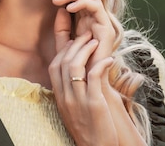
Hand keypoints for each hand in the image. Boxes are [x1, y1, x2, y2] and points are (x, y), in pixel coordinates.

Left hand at [43, 0, 115, 64]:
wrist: (89, 85)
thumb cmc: (77, 68)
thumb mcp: (64, 44)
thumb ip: (61, 28)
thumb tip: (60, 8)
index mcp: (86, 19)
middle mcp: (96, 18)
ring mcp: (103, 22)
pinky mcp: (107, 28)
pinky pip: (96, 7)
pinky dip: (82, 3)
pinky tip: (68, 8)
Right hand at [48, 30, 118, 145]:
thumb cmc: (89, 128)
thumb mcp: (74, 108)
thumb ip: (72, 90)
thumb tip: (77, 72)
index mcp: (60, 96)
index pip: (55, 65)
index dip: (64, 49)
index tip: (74, 40)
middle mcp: (65, 96)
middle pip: (63, 61)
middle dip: (75, 44)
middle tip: (87, 35)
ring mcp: (78, 100)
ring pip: (75, 65)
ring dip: (86, 49)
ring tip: (96, 42)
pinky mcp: (94, 103)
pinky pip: (94, 77)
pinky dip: (101, 64)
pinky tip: (109, 59)